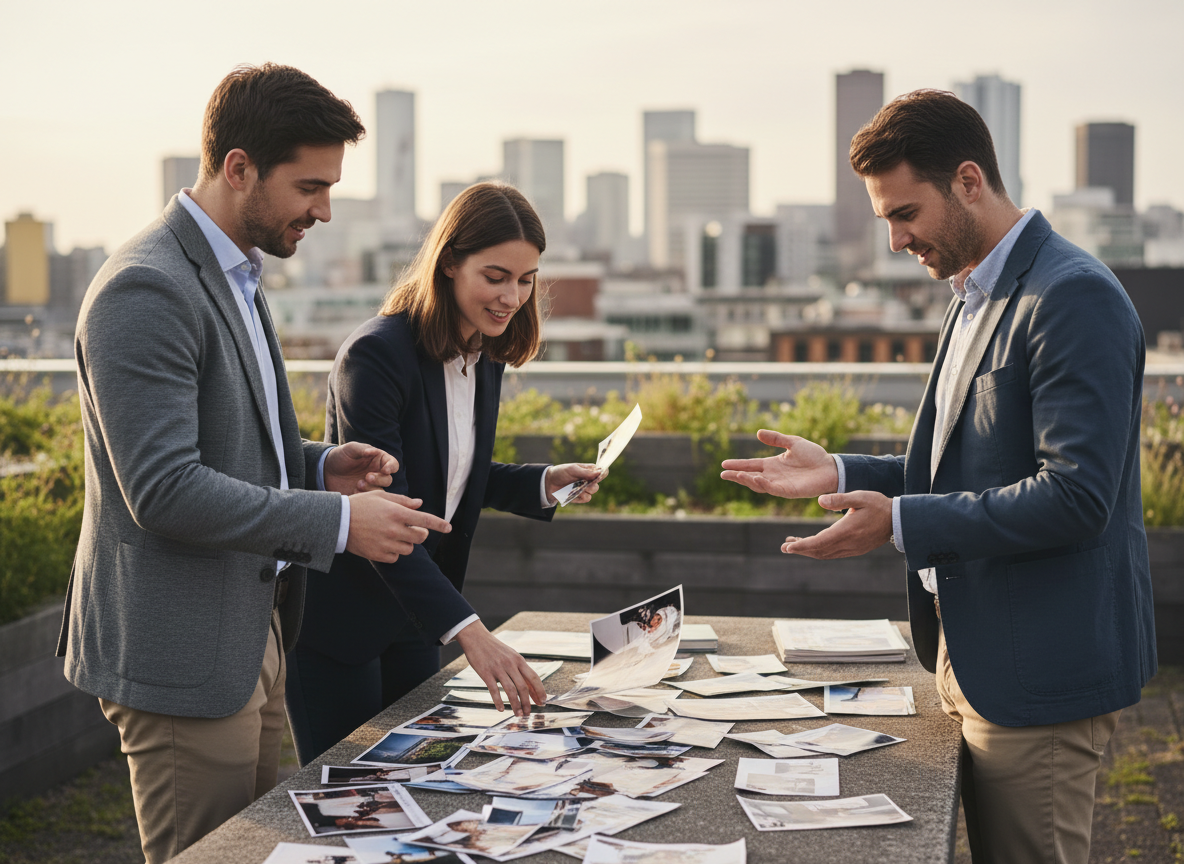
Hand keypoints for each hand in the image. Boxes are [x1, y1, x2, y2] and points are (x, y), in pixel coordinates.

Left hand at [324, 442, 398, 494]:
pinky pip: (370, 500)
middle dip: (379, 479)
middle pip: (388, 479)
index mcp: (379, 460)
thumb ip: (363, 450)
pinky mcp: (364, 496)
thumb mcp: (350, 449)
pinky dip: (364, 496)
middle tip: (367, 477)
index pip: (392, 464)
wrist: (326, 471)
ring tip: (358, 484)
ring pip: (380, 491)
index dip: (391, 467)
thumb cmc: (341, 456)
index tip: (385, 470)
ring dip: (371, 489)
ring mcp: (371, 486)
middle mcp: (378, 474)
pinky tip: (353, 490)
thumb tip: (374, 451)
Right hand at [346, 491, 450, 562]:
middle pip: (420, 537)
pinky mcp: (379, 555)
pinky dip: (393, 552)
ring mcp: (387, 543)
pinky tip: (383, 543)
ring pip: (408, 549)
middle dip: (419, 533)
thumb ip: (403, 501)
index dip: (439, 524)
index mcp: (397, 513)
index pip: (425, 520)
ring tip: (392, 534)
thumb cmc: (360, 505)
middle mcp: (394, 529)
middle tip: (410, 528)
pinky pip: (395, 557)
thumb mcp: (381, 497)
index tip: (448, 527)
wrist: (338, 521)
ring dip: (405, 542)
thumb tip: (420, 504)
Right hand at [453, 620, 546, 715]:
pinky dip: (498, 701)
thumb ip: (519, 669)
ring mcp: (498, 668)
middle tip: (528, 713)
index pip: (533, 677)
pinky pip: (494, 690)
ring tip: (518, 714)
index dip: (539, 691)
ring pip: (510, 690)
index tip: (542, 702)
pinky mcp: (485, 673)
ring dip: (516, 705)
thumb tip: (530, 685)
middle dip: (527, 702)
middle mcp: (510, 664)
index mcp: (518, 660)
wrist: (476, 637)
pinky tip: (501, 709)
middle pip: (523, 687)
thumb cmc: (495, 648)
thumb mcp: (511, 655)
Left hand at [545, 463, 602, 504]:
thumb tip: (599, 472)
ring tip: (574, 486)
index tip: (597, 476)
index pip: (602, 471)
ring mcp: (585, 489)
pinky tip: (572, 493)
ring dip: (585, 489)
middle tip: (582, 482)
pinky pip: (587, 498)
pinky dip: (580, 496)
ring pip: (593, 491)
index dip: (602, 474)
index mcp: (589, 470)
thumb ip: (585, 472)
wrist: (549, 483)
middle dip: (591, 483)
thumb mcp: (572, 469)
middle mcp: (589, 479)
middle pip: (598, 483)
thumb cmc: (561, 473)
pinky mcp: (580, 497)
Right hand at [720, 429, 838, 498]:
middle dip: (736, 475)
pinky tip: (755, 479)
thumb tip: (758, 433)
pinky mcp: (788, 492)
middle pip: (750, 476)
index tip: (724, 464)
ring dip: (746, 480)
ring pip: (758, 484)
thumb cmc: (814, 456)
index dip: (738, 465)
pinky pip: (772, 489)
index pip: (751, 465)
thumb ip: (776, 438)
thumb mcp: (793, 442)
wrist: (830, 467)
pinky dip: (763, 485)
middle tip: (723, 474)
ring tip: (736, 475)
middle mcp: (773, 475)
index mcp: (773, 464)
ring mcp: (779, 484)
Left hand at [782, 491, 892, 558]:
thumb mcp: (860, 497)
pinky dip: (820, 551)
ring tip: (793, 545)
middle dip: (801, 550)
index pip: (819, 542)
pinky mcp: (856, 550)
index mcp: (846, 531)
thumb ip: (839, 499)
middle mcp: (848, 544)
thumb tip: (820, 501)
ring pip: (825, 554)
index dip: (802, 546)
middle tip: (784, 547)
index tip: (787, 547)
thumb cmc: (879, 504)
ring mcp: (852, 549)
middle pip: (819, 551)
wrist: (899, 519)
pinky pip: (833, 554)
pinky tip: (813, 544)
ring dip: (809, 551)